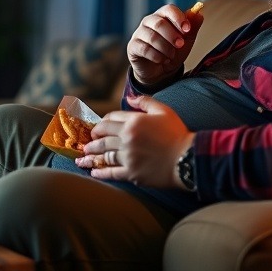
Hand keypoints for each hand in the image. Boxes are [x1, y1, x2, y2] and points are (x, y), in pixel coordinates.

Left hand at [75, 96, 194, 188]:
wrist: (188, 158)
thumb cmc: (177, 133)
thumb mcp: (163, 111)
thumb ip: (145, 102)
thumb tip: (129, 97)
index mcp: (133, 122)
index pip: (109, 120)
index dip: (101, 123)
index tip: (97, 128)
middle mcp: (127, 139)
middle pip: (102, 137)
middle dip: (92, 140)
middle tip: (87, 143)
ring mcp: (128, 157)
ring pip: (104, 154)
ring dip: (91, 155)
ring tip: (83, 157)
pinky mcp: (132, 173)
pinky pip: (111, 172)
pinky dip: (100, 172)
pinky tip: (93, 171)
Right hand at [127, 4, 203, 85]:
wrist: (161, 71)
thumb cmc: (173, 51)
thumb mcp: (186, 40)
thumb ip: (193, 27)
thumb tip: (198, 13)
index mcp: (163, 16)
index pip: (169, 9)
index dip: (179, 18)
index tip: (187, 30)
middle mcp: (148, 22)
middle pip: (159, 23)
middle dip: (172, 35)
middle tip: (180, 45)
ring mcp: (139, 33)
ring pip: (152, 37)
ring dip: (165, 48)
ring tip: (171, 56)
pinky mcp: (133, 46)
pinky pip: (144, 48)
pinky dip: (156, 56)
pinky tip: (161, 60)